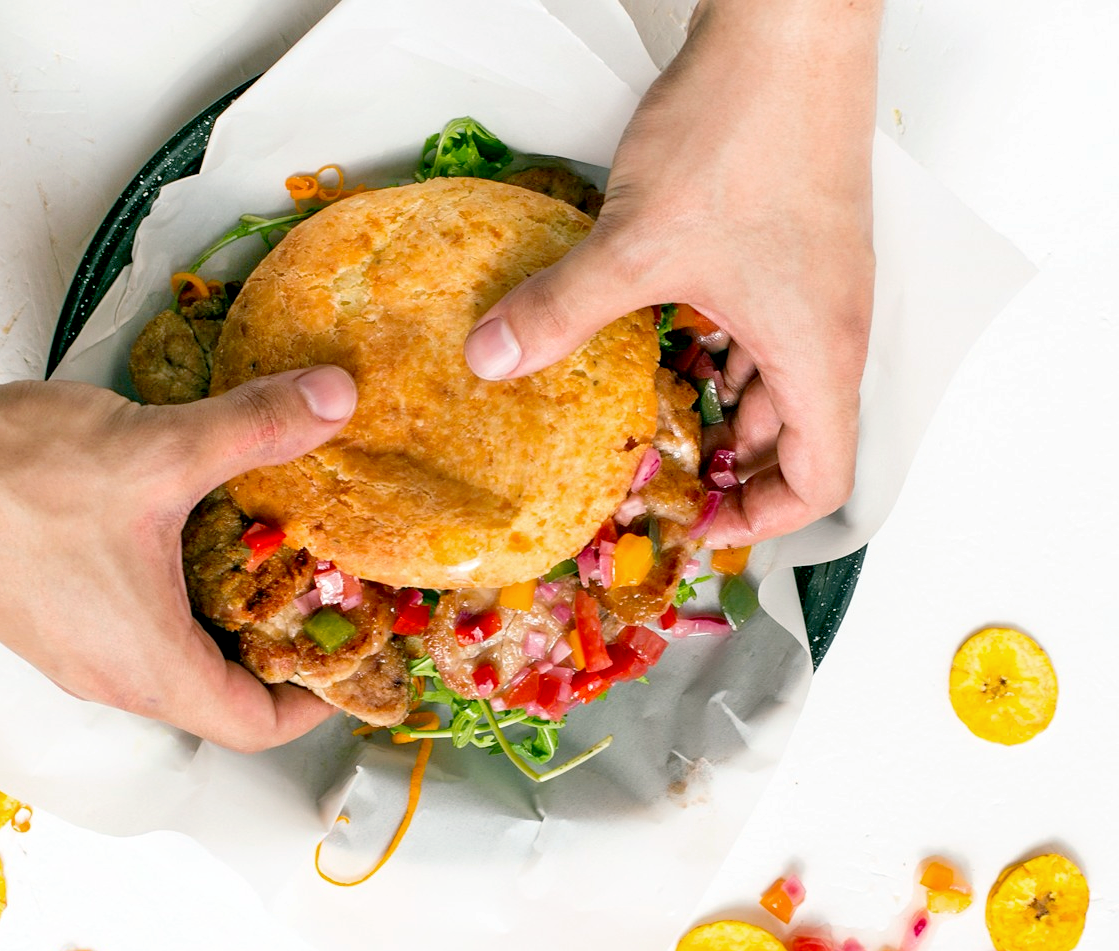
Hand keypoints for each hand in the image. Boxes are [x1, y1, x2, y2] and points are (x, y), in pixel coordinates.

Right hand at [0, 363, 356, 750]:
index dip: (314, 704)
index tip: (347, 659)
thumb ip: (256, 427)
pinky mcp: (58, 621)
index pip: (254, 727)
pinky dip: (186, 608)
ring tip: (276, 570)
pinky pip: (142, 637)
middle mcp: (116, 676)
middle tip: (323, 604)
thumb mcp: (159, 451)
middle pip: (224, 702)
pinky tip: (198, 547)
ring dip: (233, 629)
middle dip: (282, 659)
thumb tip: (335, 400)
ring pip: (181, 668)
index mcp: (150, 665)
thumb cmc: (13, 478)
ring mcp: (82, 653)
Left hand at [463, 0, 879, 545]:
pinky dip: (726, 351)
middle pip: (802, 439)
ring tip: (661, 418)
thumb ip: (563, 311)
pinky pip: (770, 328)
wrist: (794, 23)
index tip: (704, 523)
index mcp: (816, 352)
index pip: (822, 480)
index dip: (765, 520)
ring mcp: (820, 286)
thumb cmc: (749, 132)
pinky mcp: (798, 246)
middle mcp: (830, 328)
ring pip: (784, 381)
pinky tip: (672, 340)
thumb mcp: (638, 245)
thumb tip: (497, 361)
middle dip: (735, 470)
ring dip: (726, 408)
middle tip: (671, 479)